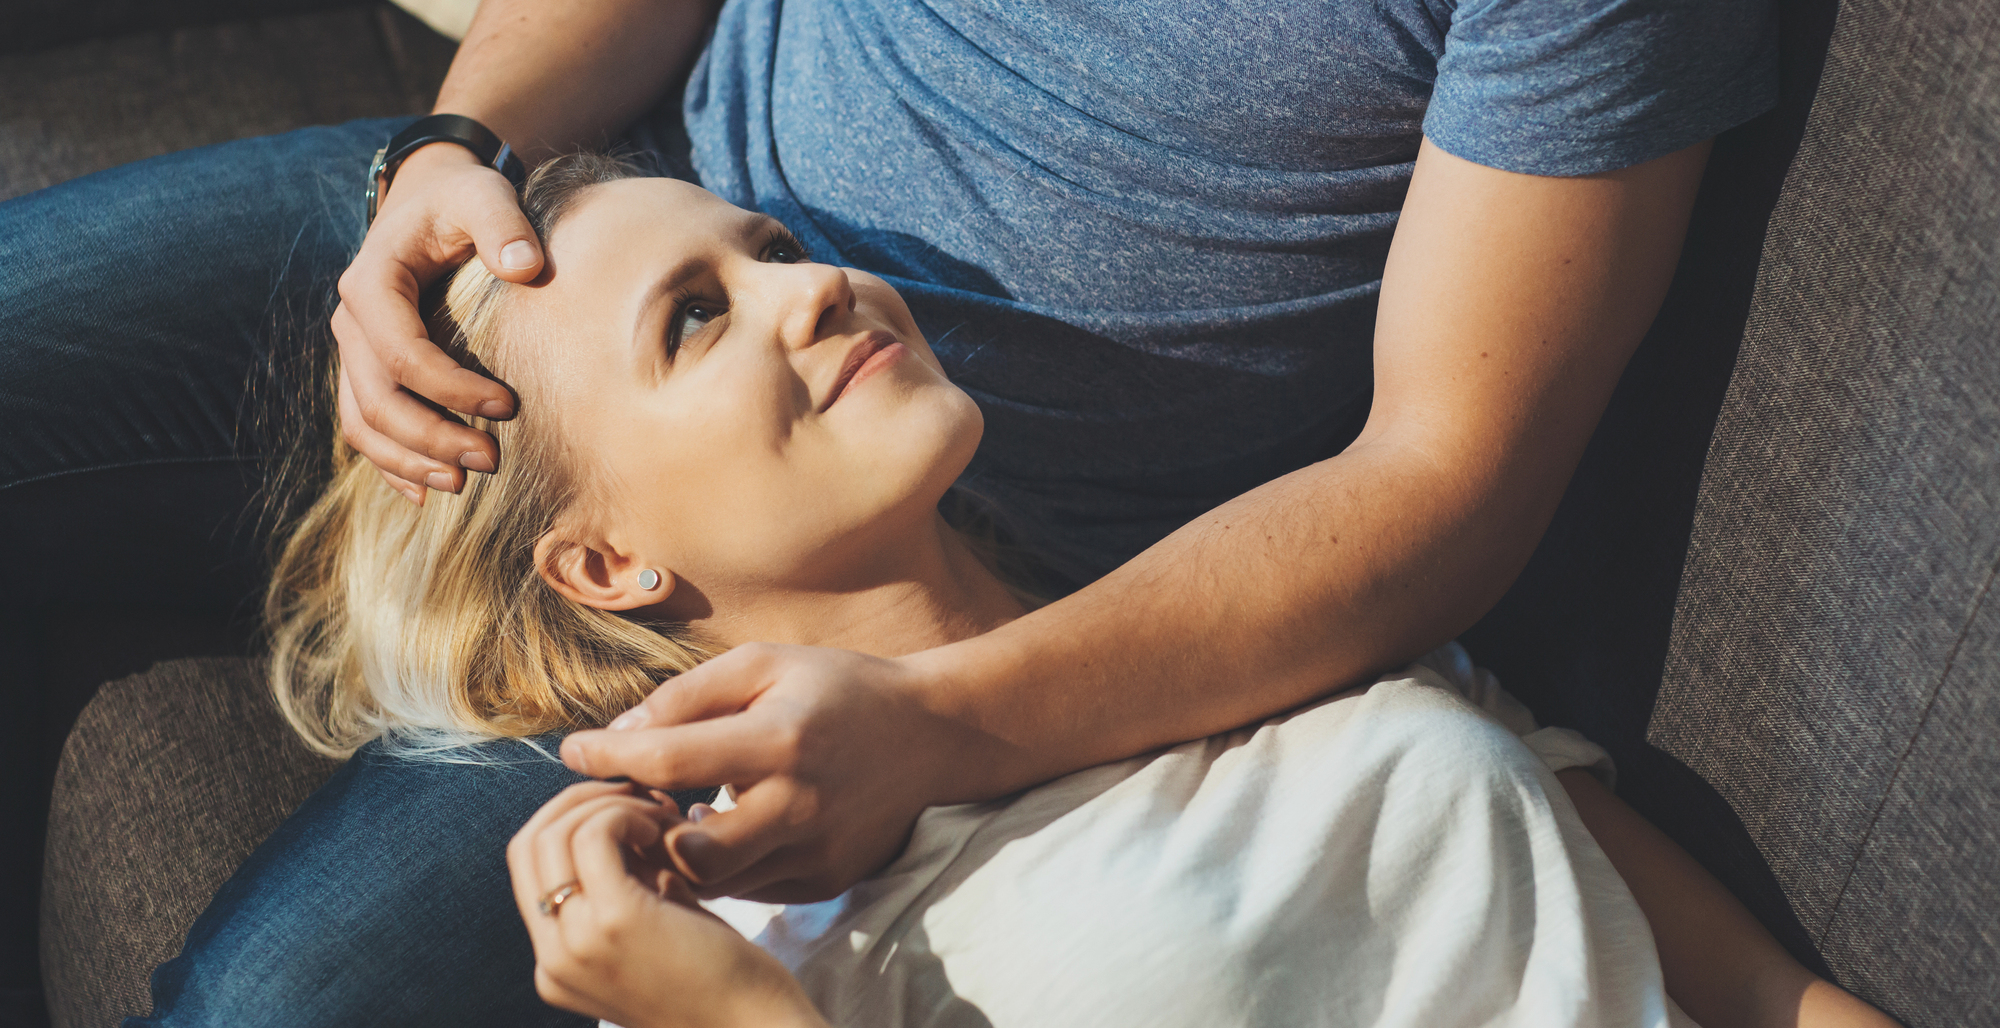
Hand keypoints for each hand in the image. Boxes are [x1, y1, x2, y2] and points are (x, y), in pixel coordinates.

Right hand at [333, 140, 539, 503]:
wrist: (431, 197)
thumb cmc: (461, 199)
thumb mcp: (483, 195)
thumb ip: (503, 225)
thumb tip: (526, 267)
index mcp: (372, 283)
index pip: (402, 352)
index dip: (451, 388)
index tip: (508, 406)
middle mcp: (353, 322)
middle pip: (377, 398)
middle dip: (430, 437)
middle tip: (490, 461)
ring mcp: (356, 350)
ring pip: (362, 421)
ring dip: (407, 460)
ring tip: (460, 483)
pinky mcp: (369, 368)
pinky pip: (364, 424)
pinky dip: (391, 462)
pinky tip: (426, 492)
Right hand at [507, 780, 827, 1027]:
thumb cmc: (724, 975)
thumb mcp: (658, 925)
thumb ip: (626, 884)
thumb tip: (617, 816)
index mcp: (557, 964)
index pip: (529, 868)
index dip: (569, 821)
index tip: (626, 806)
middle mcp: (553, 960)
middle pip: (528, 845)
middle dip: (580, 802)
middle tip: (639, 795)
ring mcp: (576, 944)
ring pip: (554, 834)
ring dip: (610, 805)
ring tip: (662, 817)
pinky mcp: (613, 923)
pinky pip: (593, 835)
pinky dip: (628, 814)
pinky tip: (666, 828)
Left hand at [560, 643, 1004, 902]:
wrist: (930, 736)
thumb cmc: (838, 688)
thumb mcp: (764, 664)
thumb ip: (687, 695)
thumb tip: (617, 734)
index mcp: (779, 738)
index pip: (668, 760)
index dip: (607, 758)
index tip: (572, 751)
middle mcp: (798, 803)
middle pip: (686, 847)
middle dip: (643, 829)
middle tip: (629, 802)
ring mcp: (815, 850)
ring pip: (713, 879)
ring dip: (677, 851)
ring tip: (671, 812)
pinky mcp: (825, 879)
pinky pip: (749, 888)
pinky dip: (722, 865)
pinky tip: (720, 828)